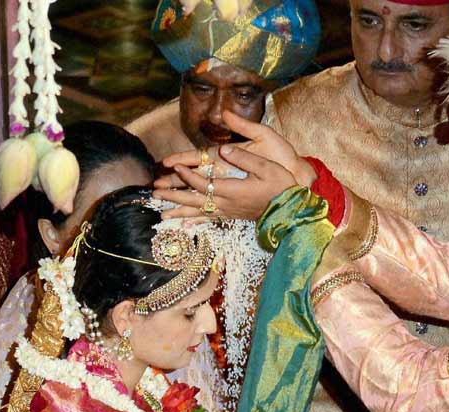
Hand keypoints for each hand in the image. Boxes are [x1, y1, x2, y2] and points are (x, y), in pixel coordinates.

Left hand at [153, 112, 315, 220]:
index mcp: (233, 190)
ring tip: (162, 214)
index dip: (187, 174)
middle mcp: (227, 203)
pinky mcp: (233, 215)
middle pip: (194, 200)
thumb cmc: (283, 187)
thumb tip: (223, 150)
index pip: (203, 182)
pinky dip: (195, 220)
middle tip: (154, 193)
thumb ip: (244, 159)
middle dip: (174, 195)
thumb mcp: (267, 168)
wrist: (293, 211)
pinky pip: (209, 219)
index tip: (174, 166)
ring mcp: (230, 211)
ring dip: (179, 211)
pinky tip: (185, 223)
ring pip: (199, 212)